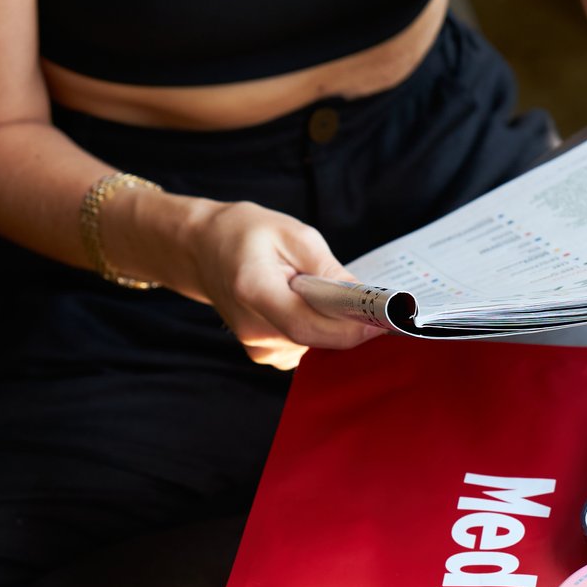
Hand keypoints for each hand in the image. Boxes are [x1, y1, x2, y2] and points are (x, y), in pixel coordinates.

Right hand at [157, 198, 382, 370]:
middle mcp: (253, 328)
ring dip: (330, 322)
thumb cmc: (244, 234)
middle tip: (369, 302)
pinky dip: (317, 328)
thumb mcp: (292, 234)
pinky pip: (306, 347)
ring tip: (313, 289)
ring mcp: (257, 346)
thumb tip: (364, 298)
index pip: (310, 326)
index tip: (383, 320)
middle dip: (349, 323)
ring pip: (315, 345)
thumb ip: (329, 269)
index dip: (351, 328)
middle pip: (317, 339)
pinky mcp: (264, 352)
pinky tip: (303, 304)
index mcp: (254, 291)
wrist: (202, 249)